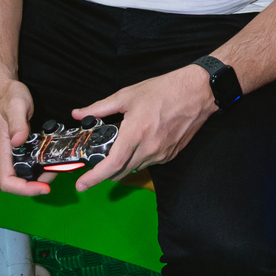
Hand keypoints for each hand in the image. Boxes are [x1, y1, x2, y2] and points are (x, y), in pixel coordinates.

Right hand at [0, 70, 50, 197]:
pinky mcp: (17, 149)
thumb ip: (18, 123)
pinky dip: (40, 166)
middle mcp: (4, 155)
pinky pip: (28, 164)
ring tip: (58, 167)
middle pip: (17, 182)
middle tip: (57, 173)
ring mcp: (10, 153)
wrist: (3, 90)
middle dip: (37, 184)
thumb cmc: (7, 96)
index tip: (43, 187)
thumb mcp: (16, 105)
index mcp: (1, 149)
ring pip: (23, 175)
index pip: (7, 181)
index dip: (24, 189)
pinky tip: (52, 160)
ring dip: (41, 176)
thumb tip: (18, 142)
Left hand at [69, 64, 214, 191]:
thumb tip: (79, 114)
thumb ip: (100, 108)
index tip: (81, 184)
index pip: (112, 164)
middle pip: (120, 172)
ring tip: (120, 147)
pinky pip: (149, 163)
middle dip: (105, 172)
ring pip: (134, 168)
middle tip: (96, 163)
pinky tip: (139, 144)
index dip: (94, 177)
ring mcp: (161, 154)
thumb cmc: (163, 91)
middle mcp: (148, 149)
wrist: (197, 92)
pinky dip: (139, 159)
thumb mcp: (127, 95)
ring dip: (123, 164)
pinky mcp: (170, 155)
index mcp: (135, 133)